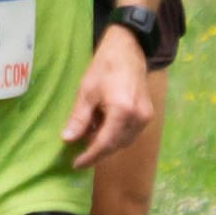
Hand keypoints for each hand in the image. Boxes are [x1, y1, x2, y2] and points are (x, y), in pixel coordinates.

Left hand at [59, 25, 159, 171]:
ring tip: (90, 132)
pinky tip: (103, 125)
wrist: (128, 50)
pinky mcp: (148, 114)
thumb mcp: (86, 91)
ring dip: (106, 142)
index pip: (105, 143)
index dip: (90, 156)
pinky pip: (130, 133)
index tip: (75, 164)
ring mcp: (146, 117)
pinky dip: (115, 134)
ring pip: (123, 141)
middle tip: (79, 147)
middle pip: (116, 145)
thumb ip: (79, 118)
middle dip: (97, 149)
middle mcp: (138, 118)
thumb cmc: (104, 67)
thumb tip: (67, 140)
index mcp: (123, 111)